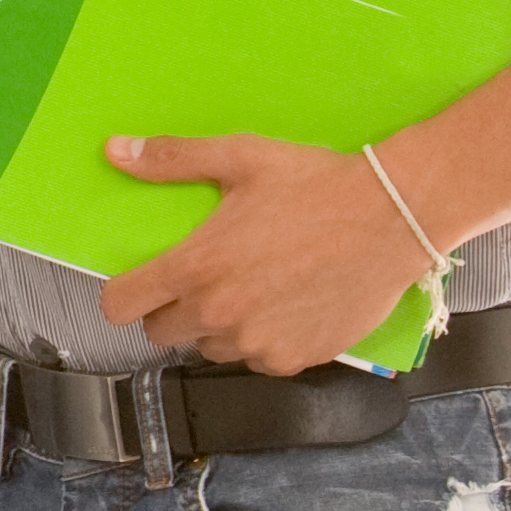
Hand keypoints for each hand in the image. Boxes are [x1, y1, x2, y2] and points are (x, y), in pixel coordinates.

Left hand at [97, 133, 425, 373]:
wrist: (394, 218)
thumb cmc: (317, 185)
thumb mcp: (240, 158)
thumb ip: (172, 159)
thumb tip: (115, 151)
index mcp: (197, 268)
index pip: (122, 306)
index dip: (123, 294)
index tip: (136, 283)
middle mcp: (221, 314)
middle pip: (161, 332)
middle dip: (170, 308)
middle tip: (200, 278)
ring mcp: (258, 342)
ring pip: (209, 348)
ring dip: (216, 326)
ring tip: (248, 287)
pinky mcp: (296, 359)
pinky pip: (257, 359)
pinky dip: (261, 340)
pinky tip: (283, 305)